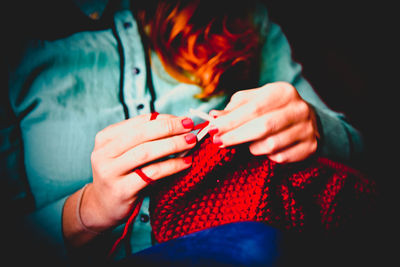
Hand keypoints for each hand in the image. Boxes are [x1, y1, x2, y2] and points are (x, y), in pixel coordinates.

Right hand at [81, 114, 195, 231]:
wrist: (103, 207)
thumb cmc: (121, 175)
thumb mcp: (124, 152)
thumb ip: (143, 138)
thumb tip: (176, 122)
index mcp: (106, 138)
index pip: (139, 122)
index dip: (164, 119)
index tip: (183, 119)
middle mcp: (104, 153)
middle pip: (142, 134)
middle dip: (170, 127)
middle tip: (190, 126)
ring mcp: (110, 172)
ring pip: (146, 152)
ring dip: (173, 144)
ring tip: (191, 141)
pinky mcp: (121, 190)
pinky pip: (152, 173)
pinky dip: (172, 165)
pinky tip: (186, 162)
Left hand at [208, 82, 319, 162]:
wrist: (309, 121)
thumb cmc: (274, 110)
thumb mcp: (256, 101)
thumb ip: (235, 108)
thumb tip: (214, 116)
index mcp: (283, 92)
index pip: (253, 108)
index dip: (230, 120)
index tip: (212, 128)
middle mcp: (299, 109)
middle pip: (262, 127)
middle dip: (236, 136)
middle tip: (218, 141)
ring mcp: (307, 129)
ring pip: (271, 145)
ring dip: (252, 148)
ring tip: (247, 144)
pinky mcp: (311, 147)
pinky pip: (281, 158)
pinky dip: (268, 157)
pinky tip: (266, 150)